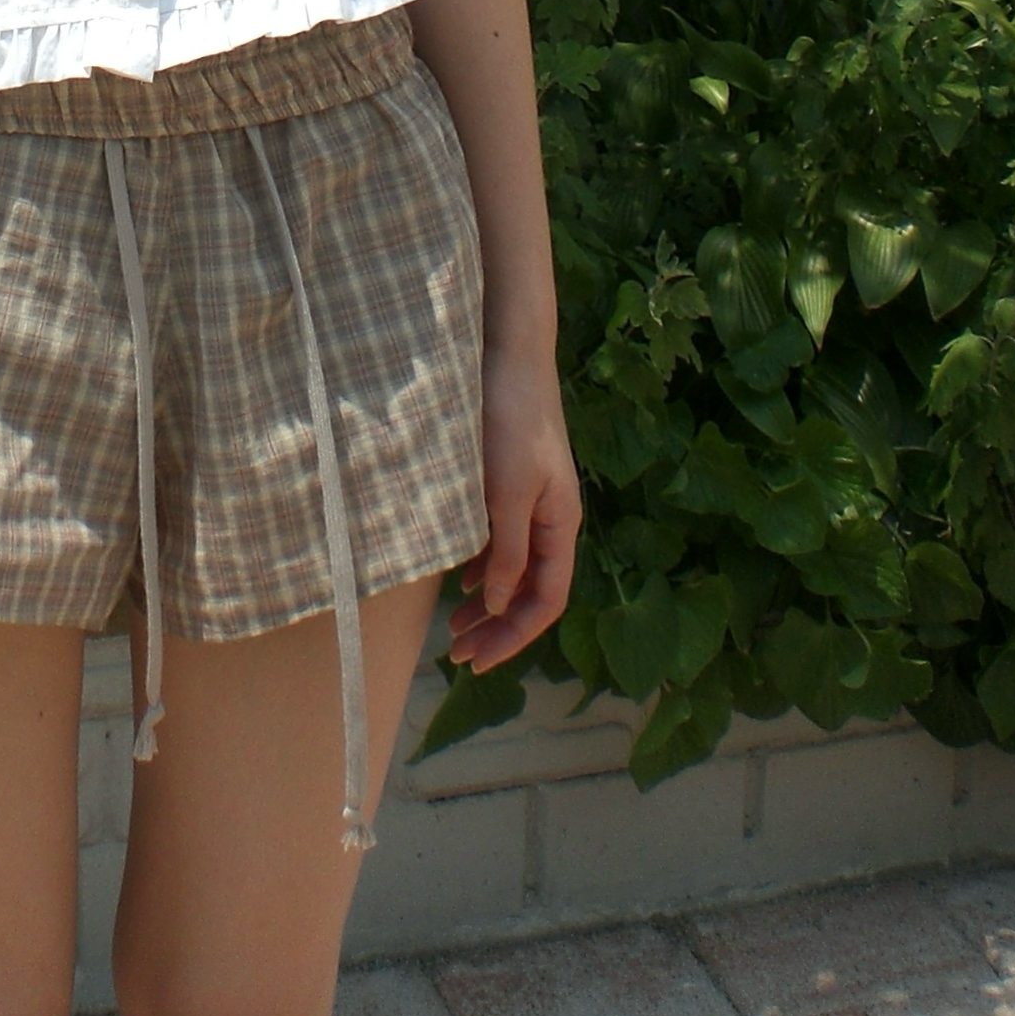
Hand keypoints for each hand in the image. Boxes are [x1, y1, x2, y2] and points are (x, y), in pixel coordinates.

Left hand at [448, 341, 580, 677]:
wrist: (508, 354)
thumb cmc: (509, 421)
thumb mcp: (507, 492)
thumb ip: (506, 550)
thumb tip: (498, 605)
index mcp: (561, 526)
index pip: (546, 601)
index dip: (513, 637)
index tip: (475, 661)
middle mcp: (552, 519)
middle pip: (530, 591)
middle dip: (497, 627)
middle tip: (457, 655)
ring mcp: (533, 500)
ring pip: (514, 568)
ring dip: (488, 600)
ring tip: (454, 627)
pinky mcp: (510, 482)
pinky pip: (501, 540)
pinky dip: (481, 565)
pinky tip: (460, 576)